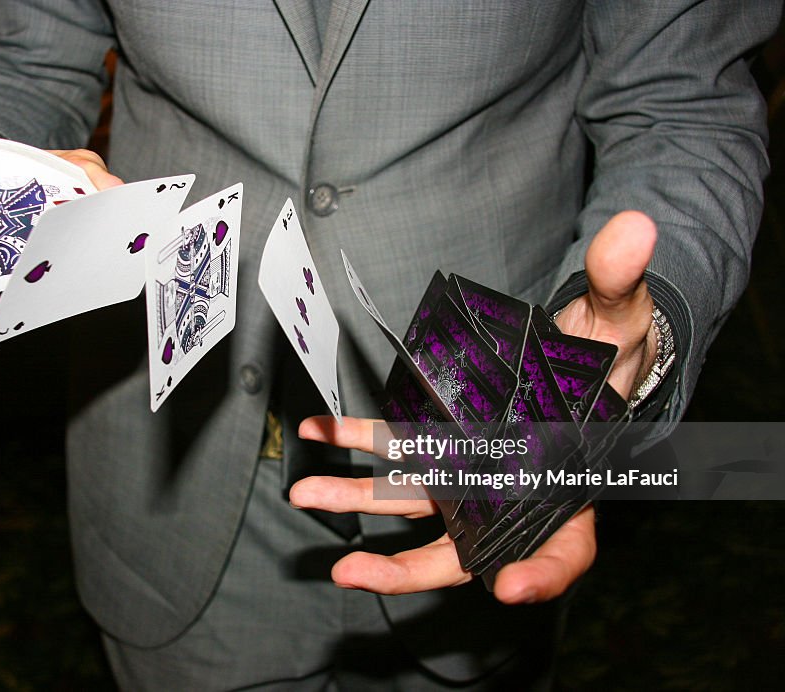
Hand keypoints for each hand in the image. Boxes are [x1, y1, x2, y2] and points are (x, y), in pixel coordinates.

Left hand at [288, 211, 658, 602]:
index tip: (512, 585)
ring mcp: (469, 473)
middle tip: (356, 573)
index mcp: (571, 490)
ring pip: (414, 501)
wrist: (574, 351)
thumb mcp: (623, 321)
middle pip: (465, 551)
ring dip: (357, 497)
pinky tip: (318, 427)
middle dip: (408, 569)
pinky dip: (355, 436)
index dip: (544, 572)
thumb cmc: (609, 355)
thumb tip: (634, 228)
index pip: (567, 550)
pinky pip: (395, 447)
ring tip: (306, 493)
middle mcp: (511, 495)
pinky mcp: (439, 442)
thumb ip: (623, 284)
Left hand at [291, 416, 596, 603]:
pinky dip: (350, 433)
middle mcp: (466, 514)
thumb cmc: (579, 474)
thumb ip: (554, 566)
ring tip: (304, 496)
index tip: (383, 578)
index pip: (461, 572)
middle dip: (383, 566)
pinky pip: (387, 438)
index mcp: (497, 541)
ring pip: (392, 491)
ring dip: (346, 494)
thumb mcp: (580, 527)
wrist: (577, 412)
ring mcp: (445, 474)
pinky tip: (318, 430)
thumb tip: (512, 594)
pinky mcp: (431, 437)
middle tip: (344, 573)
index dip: (416, 578)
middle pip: (421, 550)